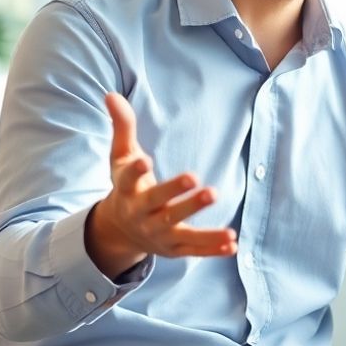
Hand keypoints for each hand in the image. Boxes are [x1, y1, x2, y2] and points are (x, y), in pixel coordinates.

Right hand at [85, 92, 237, 277]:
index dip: (136, 170)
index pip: (128, 179)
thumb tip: (111, 94)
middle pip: (161, 207)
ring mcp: (158, 234)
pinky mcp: (173, 248)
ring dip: (206, 233)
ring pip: (182, 234)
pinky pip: (194, 251)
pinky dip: (212, 250)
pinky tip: (234, 244)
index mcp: (127, 190)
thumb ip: (122, 127)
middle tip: (205, 185)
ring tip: (230, 231)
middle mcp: (141, 214)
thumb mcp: (121, 156)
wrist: (120, 229)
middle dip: (182, 199)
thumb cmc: (126, 185)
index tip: (145, 159)